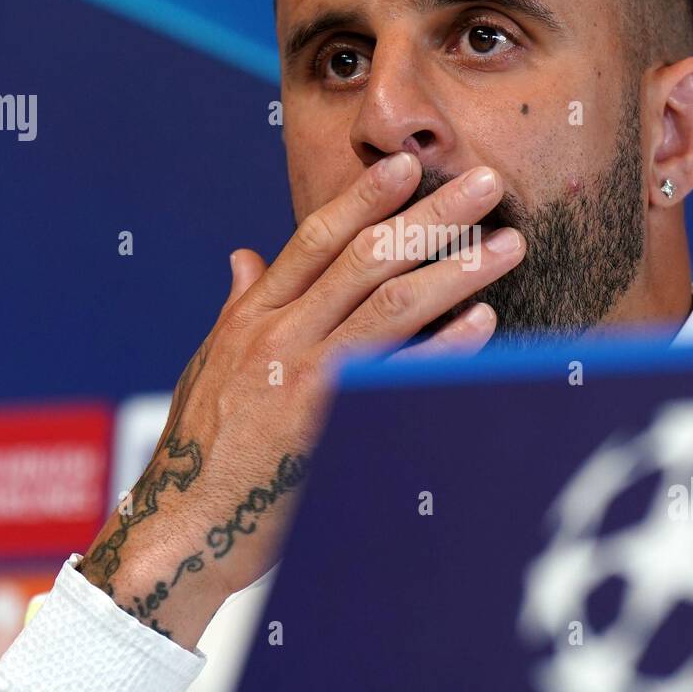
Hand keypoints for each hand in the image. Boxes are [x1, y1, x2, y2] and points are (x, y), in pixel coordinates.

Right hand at [78, 153, 524, 648]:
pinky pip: (400, 378)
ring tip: (506, 246)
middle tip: (487, 184)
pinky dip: (445, 348)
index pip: (315, 239)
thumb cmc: (200, 445)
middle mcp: (279, 336)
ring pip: (391, 307)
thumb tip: (245, 256)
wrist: (185, 527)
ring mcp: (306, 380)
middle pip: (367, 259)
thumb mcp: (209, 363)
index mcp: (253, 316)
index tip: (406, 164)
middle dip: (432, 215)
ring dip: (456, 270)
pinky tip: (484, 323)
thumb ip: (237, 306)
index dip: (363, 197)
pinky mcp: (331, 427)